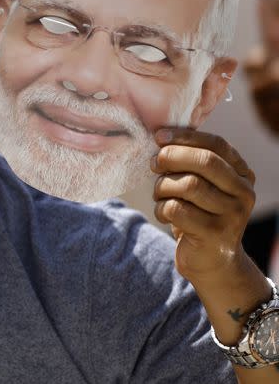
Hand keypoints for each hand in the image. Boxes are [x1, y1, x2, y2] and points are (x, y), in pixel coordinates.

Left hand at [151, 129, 255, 283]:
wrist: (211, 260)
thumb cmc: (198, 214)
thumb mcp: (201, 185)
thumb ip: (190, 163)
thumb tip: (161, 137)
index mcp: (242, 175)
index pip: (217, 145)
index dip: (186, 137)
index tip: (159, 136)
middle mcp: (244, 193)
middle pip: (204, 162)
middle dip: (171, 158)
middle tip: (154, 163)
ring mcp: (232, 216)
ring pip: (188, 185)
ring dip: (163, 187)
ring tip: (159, 195)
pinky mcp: (214, 235)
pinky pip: (177, 210)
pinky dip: (161, 208)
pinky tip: (163, 213)